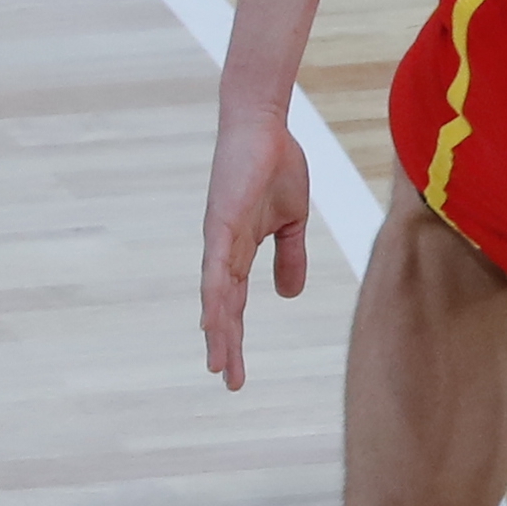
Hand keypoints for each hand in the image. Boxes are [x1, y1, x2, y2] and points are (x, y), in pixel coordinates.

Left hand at [200, 110, 314, 388]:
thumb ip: (289, 257)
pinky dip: (215, 294)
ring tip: (218, 361)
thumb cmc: (276, 165)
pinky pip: (218, 266)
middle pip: (222, 307)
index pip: (235, 303)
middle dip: (225, 344)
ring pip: (216, 294)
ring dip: (217, 329)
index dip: (234, 337)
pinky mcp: (222, 223)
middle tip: (227, 379)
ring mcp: (219, 238)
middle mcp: (222, 251)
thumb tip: (289, 296)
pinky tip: (214, 319)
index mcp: (240, 251)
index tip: (235, 370)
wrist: (264, 126)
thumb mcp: (292, 221)